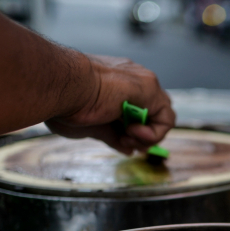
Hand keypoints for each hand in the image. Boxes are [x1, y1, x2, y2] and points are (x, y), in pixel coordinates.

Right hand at [46, 54, 174, 154]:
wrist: (63, 87)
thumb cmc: (66, 103)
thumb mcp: (93, 127)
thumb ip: (113, 136)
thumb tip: (128, 149)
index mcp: (115, 86)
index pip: (137, 112)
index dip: (134, 133)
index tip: (121, 141)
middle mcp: (131, 81)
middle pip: (151, 114)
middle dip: (142, 136)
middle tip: (124, 140)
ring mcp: (141, 83)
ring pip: (161, 116)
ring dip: (147, 136)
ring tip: (126, 136)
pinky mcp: (149, 88)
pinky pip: (166, 118)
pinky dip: (154, 133)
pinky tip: (134, 132)